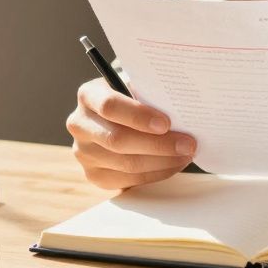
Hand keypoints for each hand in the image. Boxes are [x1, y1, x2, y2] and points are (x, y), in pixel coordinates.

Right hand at [66, 77, 195, 189]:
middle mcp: (79, 124)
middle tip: (188, 144)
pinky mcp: (94, 175)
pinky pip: (128, 180)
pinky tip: (173, 164)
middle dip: (158, 144)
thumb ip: (150, 94)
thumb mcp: (136, 87)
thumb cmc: (132, 99)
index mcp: (88, 95)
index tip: (166, 123)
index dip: (138, 116)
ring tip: (186, 154)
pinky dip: (156, 173)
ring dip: (162, 161)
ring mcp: (84, 152)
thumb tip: (182, 109)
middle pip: (118, 140)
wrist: (116, 118)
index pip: (109, 105)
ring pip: (126, 163)